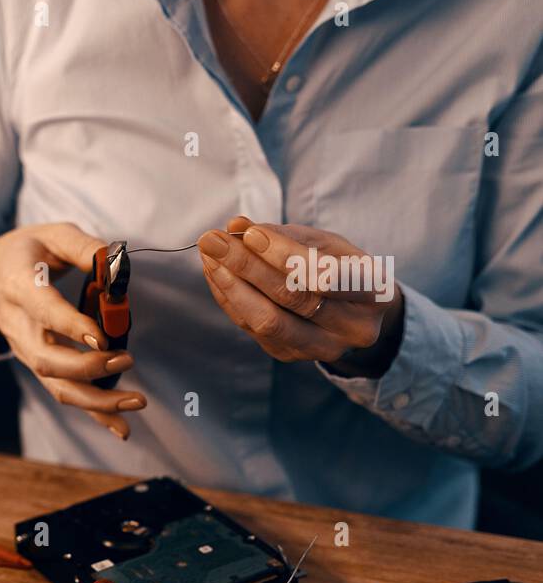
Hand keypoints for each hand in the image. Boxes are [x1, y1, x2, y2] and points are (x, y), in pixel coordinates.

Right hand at [0, 223, 144, 438]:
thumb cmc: (27, 253)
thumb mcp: (52, 234)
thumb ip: (83, 247)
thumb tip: (118, 264)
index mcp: (17, 286)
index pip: (43, 311)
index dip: (71, 326)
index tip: (102, 338)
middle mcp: (18, 326)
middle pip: (47, 359)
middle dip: (87, 367)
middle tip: (126, 360)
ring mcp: (27, 352)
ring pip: (56, 385)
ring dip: (95, 400)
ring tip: (136, 401)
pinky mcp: (40, 365)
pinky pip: (64, 392)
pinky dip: (93, 412)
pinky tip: (121, 427)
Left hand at [197, 217, 404, 377]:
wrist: (354, 316)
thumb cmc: (341, 269)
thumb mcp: (326, 245)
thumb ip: (285, 235)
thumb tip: (237, 226)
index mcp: (372, 292)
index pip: (324, 275)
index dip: (284, 254)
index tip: (249, 232)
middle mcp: (352, 328)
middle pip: (291, 298)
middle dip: (247, 265)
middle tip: (213, 240)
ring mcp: (320, 348)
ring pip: (267, 320)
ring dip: (231, 285)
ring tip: (209, 257)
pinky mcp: (289, 355)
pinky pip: (251, 328)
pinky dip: (229, 298)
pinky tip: (215, 274)